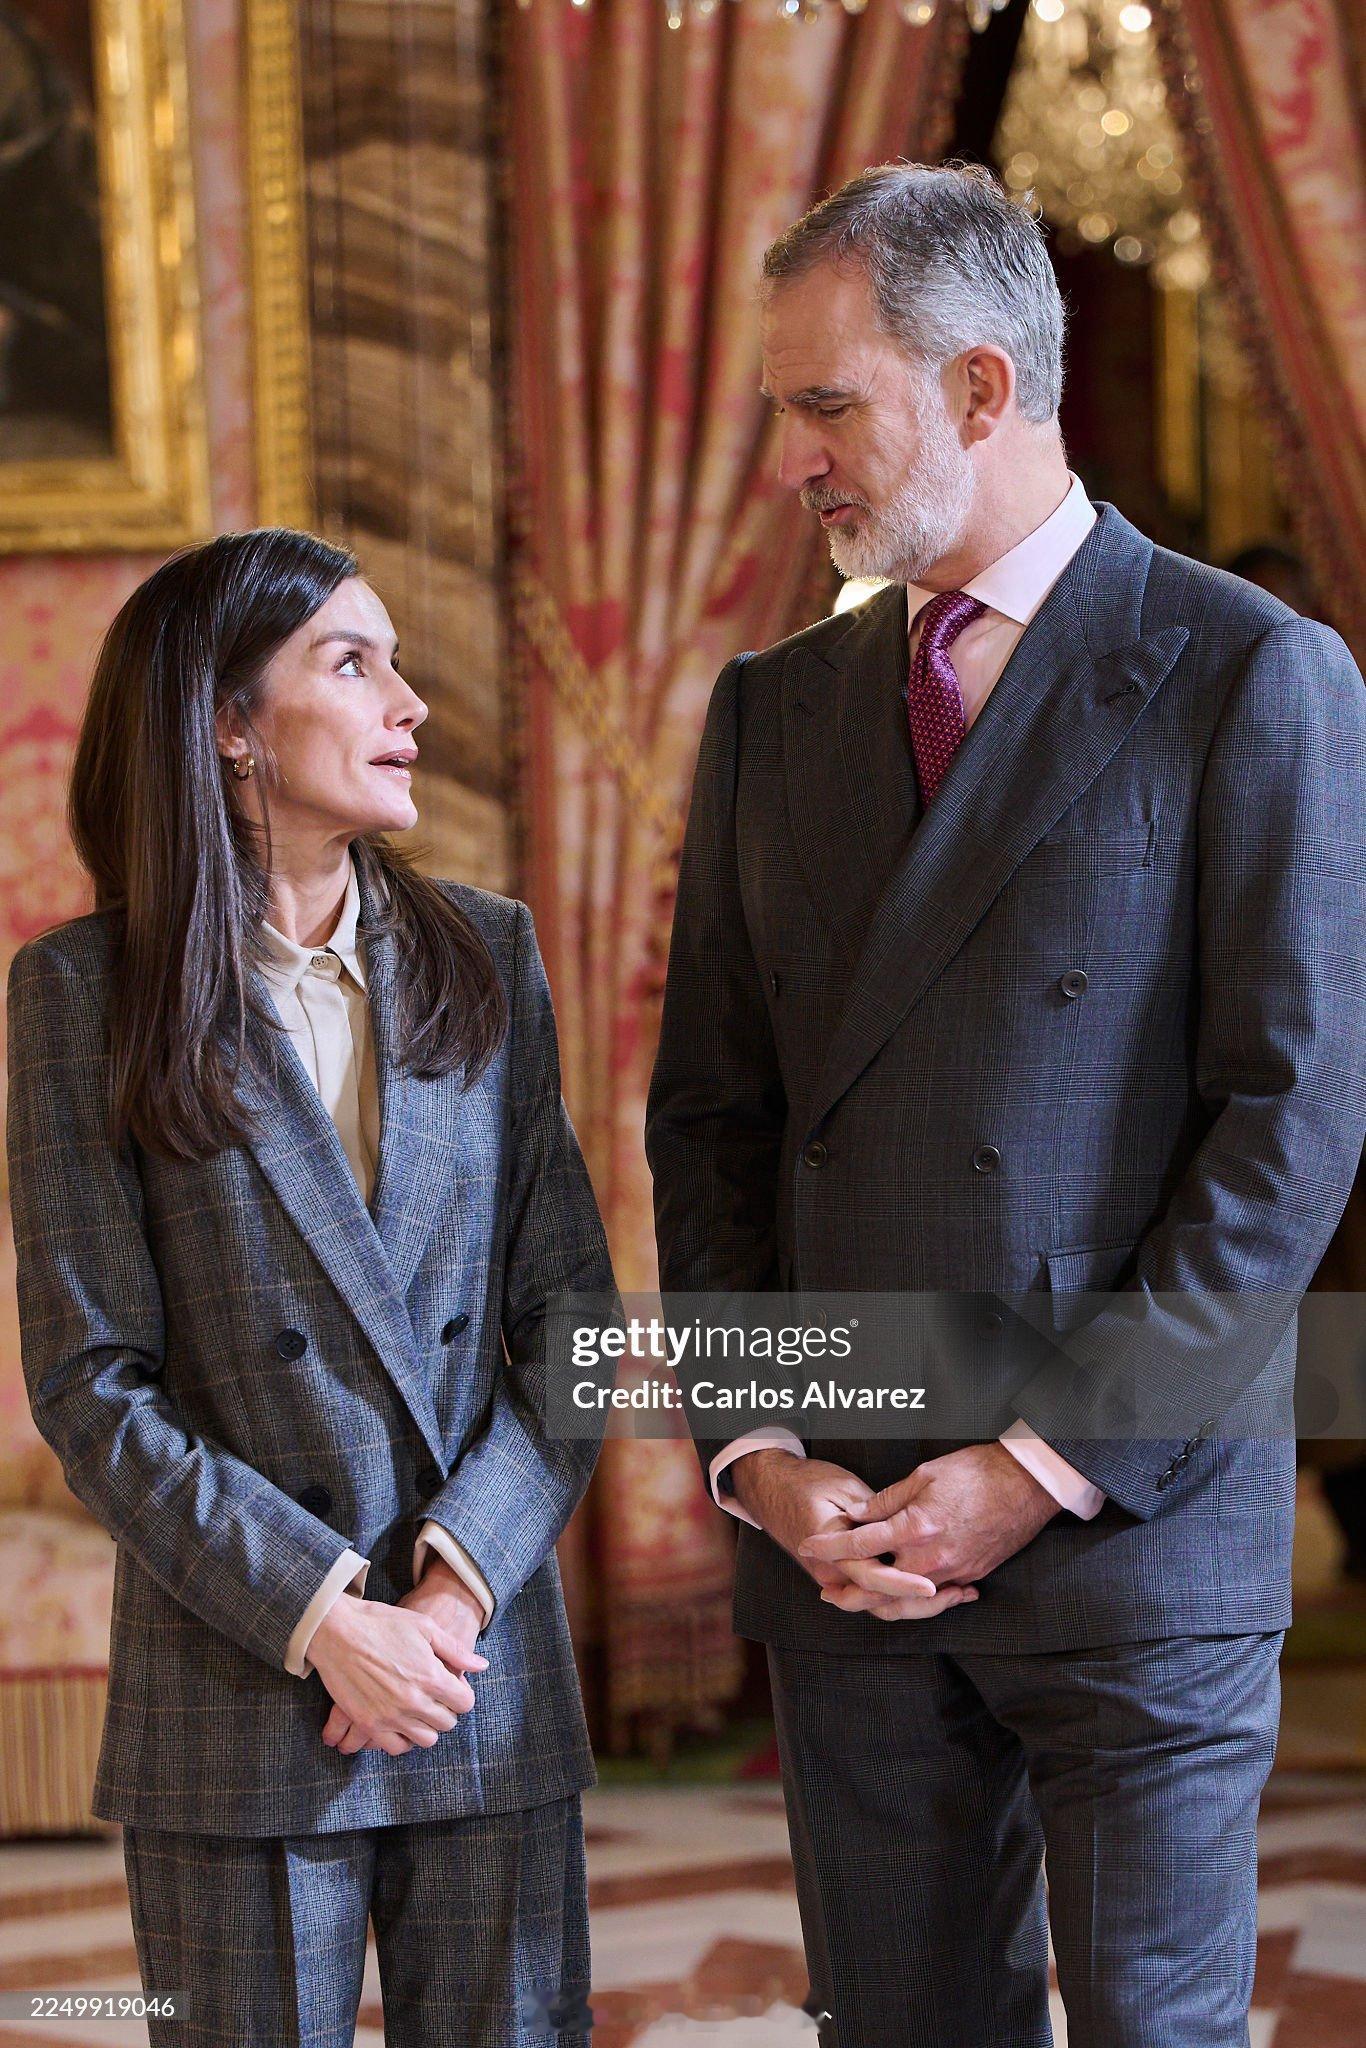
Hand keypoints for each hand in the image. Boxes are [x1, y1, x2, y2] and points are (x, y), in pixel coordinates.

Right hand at [309, 1588, 487, 1757]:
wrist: (337, 1630)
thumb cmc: (382, 1623)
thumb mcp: (425, 1627)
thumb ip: (455, 1650)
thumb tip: (482, 1666)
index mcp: (431, 1676)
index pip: (464, 1703)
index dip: (462, 1695)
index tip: (452, 1688)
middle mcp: (414, 1701)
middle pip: (447, 1723)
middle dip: (446, 1710)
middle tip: (435, 1698)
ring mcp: (391, 1716)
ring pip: (425, 1739)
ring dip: (426, 1727)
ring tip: (418, 1711)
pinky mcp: (369, 1724)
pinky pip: (395, 1747)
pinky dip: (402, 1739)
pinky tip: (400, 1723)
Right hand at [730, 1449, 976, 1621]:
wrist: (771, 1488)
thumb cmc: (806, 1482)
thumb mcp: (843, 1488)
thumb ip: (875, 1511)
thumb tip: (904, 1525)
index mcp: (833, 1552)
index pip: (874, 1576)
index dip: (904, 1583)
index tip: (933, 1586)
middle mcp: (834, 1575)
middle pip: (884, 1602)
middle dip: (924, 1604)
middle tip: (961, 1593)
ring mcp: (837, 1580)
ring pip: (883, 1606)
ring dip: (921, 1604)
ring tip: (959, 1593)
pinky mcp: (842, 1578)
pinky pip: (877, 1596)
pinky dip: (905, 1596)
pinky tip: (936, 1589)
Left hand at [798, 1443, 1059, 1614]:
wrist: (1027, 1486)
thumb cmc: (977, 1472)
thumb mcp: (924, 1475)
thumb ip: (887, 1500)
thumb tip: (857, 1514)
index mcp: (915, 1527)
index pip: (860, 1544)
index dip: (830, 1546)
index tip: (809, 1545)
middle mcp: (931, 1558)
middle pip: (879, 1589)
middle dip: (848, 1594)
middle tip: (826, 1592)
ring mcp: (952, 1572)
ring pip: (907, 1603)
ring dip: (878, 1605)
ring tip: (857, 1601)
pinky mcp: (971, 1576)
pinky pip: (935, 1599)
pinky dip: (914, 1602)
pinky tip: (902, 1597)